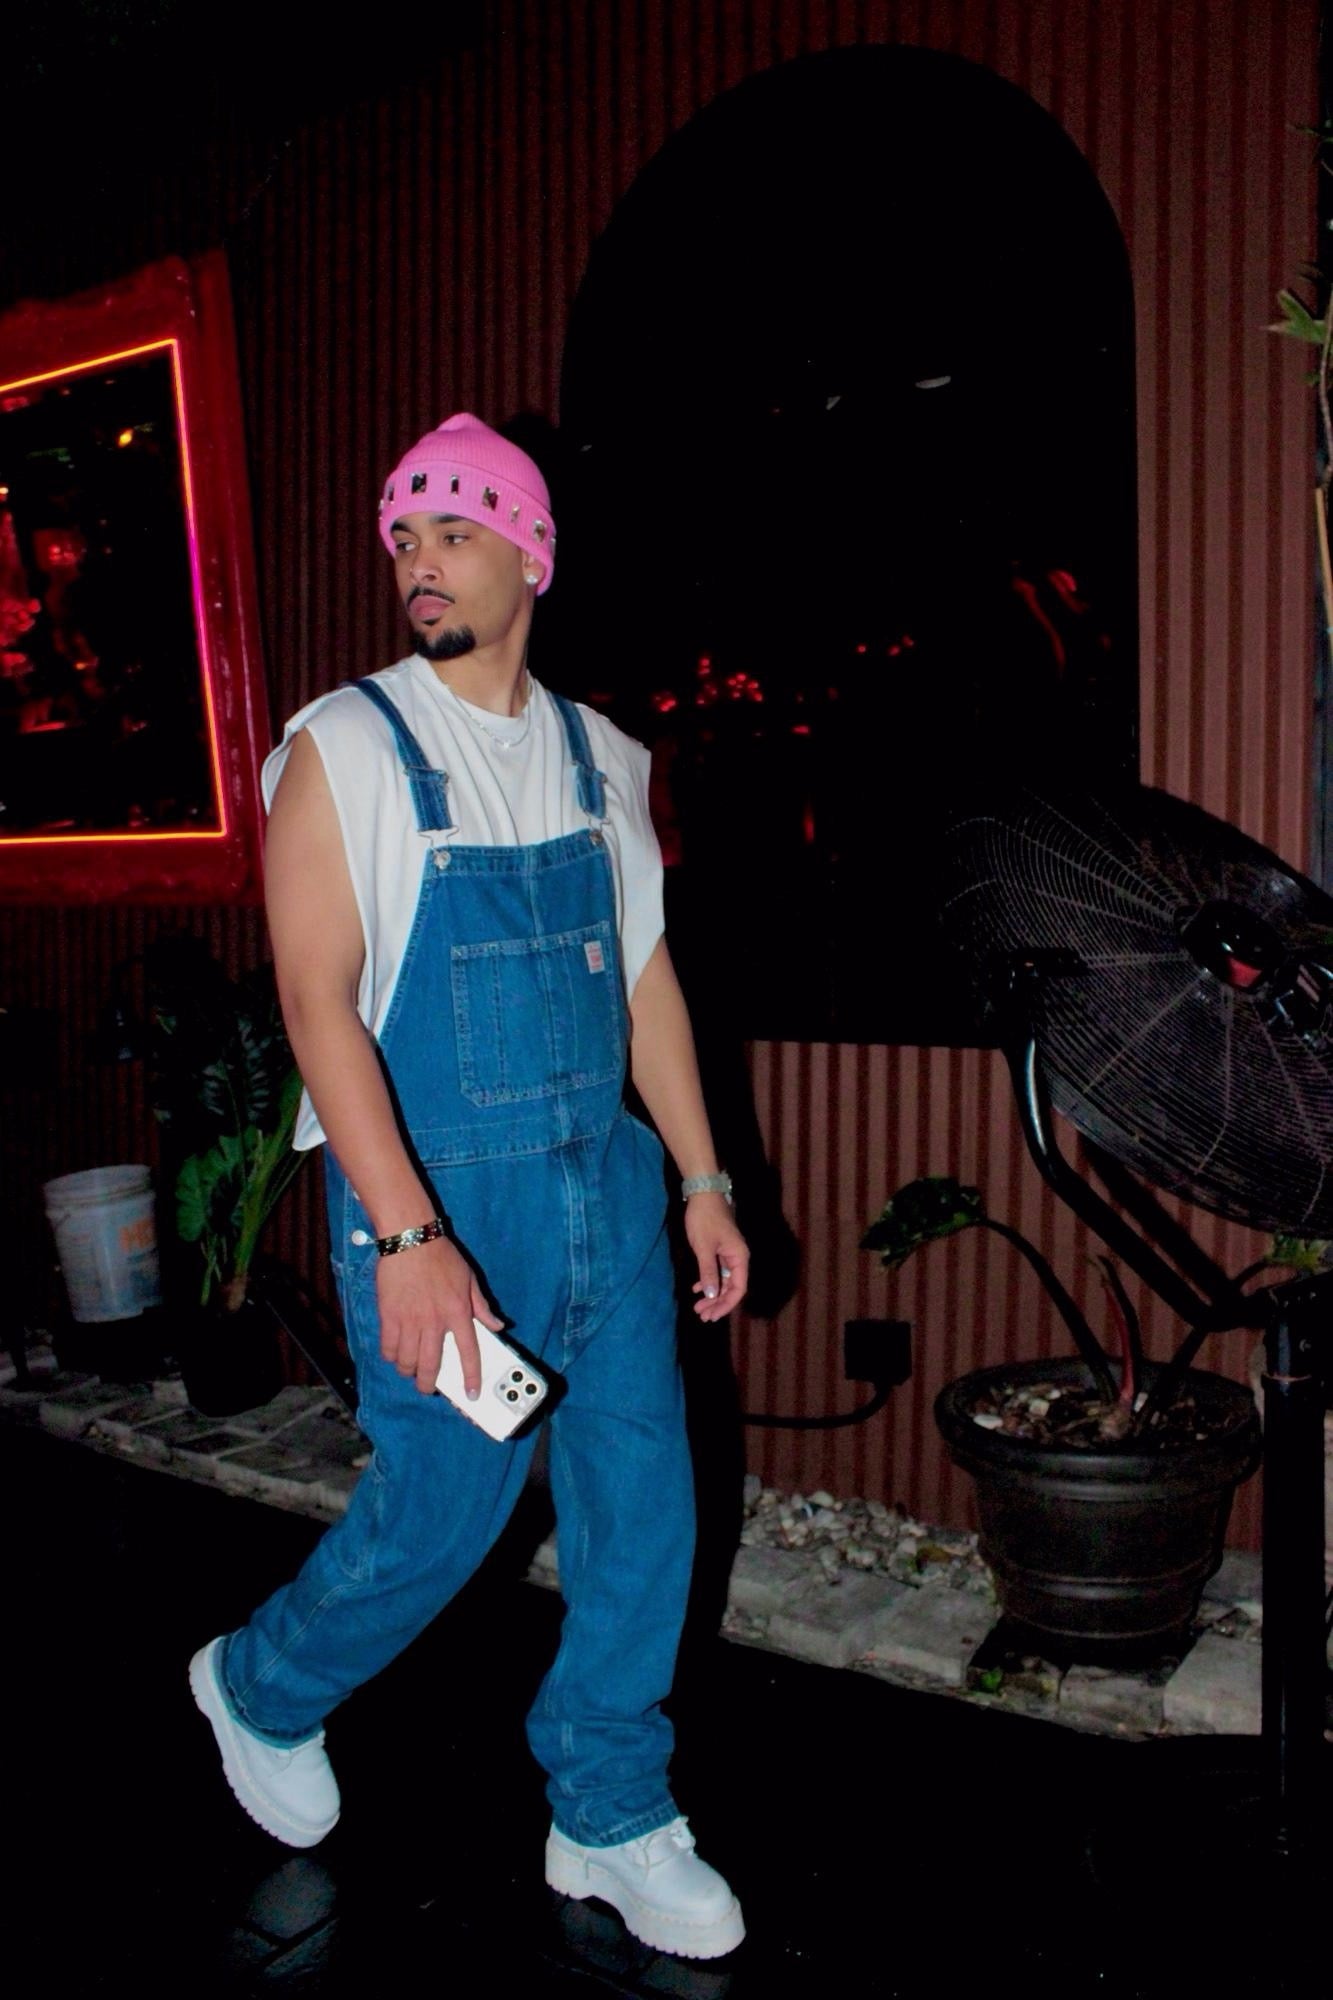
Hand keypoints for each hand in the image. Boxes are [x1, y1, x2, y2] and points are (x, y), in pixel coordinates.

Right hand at [375, 1237, 503, 1395]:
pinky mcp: (388, 1316)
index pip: (469, 1352)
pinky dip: (391, 1356)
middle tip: (428, 1387)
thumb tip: (497, 1325)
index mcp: (458, 1312)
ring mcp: (410, 1320)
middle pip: (430, 1366)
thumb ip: (482, 1306)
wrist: (411, 1239)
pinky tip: (395, 1353)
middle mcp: (435, 1321)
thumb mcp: (469, 1279)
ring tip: (411, 1369)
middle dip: (429, 1385)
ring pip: (407, 1362)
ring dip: (409, 1371)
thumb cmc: (442, 1257)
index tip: (471, 1394)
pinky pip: (388, 1348)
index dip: (471, 1376)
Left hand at [684, 1191, 748, 1321]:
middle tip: (701, 1315)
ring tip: (698, 1307)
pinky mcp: (720, 1249)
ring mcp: (729, 1253)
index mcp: (739, 1257)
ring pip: (724, 1281)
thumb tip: (712, 1296)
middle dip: (717, 1303)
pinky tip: (696, 1289)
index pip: (739, 1288)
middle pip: (731, 1287)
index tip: (712, 1315)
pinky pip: (717, 1271)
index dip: (726, 1305)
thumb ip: (709, 1273)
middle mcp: (738, 1258)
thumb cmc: (704, 1219)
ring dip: (712, 1294)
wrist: (703, 1193)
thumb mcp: (704, 1248)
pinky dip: (708, 1281)